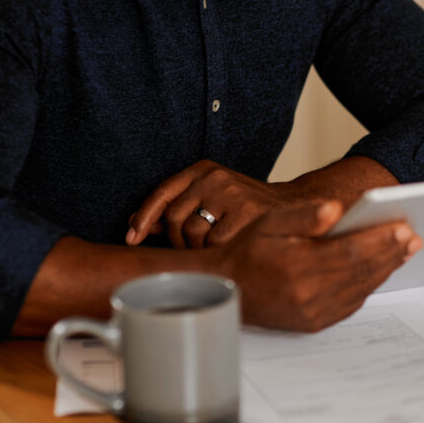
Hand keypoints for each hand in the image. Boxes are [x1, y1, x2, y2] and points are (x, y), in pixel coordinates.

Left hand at [126, 160, 297, 248]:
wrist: (292, 208)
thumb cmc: (245, 209)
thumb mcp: (210, 199)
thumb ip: (177, 209)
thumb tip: (138, 225)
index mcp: (203, 170)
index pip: (162, 193)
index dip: (144, 217)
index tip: (132, 237)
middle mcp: (215, 177)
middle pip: (174, 218)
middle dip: (177, 241)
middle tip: (190, 249)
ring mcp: (231, 193)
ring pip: (192, 232)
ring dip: (197, 249)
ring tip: (213, 248)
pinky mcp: (246, 212)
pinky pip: (215, 242)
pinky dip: (216, 252)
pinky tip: (228, 249)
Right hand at [216, 201, 422, 331]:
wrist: (228, 290)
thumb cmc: (249, 252)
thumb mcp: (269, 223)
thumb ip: (305, 216)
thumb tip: (337, 209)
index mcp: (295, 266)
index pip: (349, 251)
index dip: (379, 240)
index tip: (403, 227)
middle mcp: (306, 294)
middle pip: (360, 271)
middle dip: (390, 252)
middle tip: (413, 238)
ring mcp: (312, 313)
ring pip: (360, 288)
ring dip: (385, 269)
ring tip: (403, 250)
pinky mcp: (315, 323)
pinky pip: (352, 303)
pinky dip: (369, 285)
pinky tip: (381, 269)